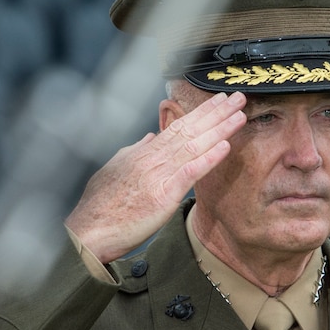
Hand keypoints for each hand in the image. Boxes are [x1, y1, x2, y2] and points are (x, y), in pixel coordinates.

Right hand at [65, 91, 246, 262]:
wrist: (89, 231)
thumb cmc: (100, 207)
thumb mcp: (115, 170)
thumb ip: (134, 152)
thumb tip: (148, 137)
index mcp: (143, 153)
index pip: (177, 126)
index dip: (200, 113)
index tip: (219, 102)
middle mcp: (153, 158)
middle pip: (190, 129)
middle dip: (216, 112)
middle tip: (238, 97)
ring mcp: (158, 175)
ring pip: (194, 145)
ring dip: (219, 129)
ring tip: (240, 115)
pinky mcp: (163, 195)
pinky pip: (190, 172)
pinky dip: (208, 158)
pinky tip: (225, 146)